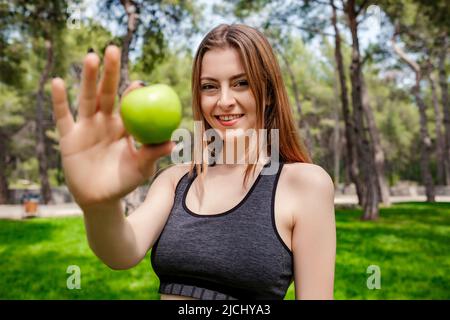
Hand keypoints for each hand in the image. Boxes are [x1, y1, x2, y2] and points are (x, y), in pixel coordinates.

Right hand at [51, 45, 173, 206]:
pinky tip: (58, 82)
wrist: (101, 199)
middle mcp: (105, 122)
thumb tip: (173, 142)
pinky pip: (63, 117)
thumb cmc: (125, 182)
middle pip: (107, 92)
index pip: (128, 103)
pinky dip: (60, 101)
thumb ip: (153, 154)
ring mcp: (86, 127)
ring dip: (88, 78)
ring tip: (92, 56)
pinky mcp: (69, 137)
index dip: (133, 91)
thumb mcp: (141, 168)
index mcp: (124, 127)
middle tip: (114, 49)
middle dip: (110, 72)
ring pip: (86, 98)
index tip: (140, 82)